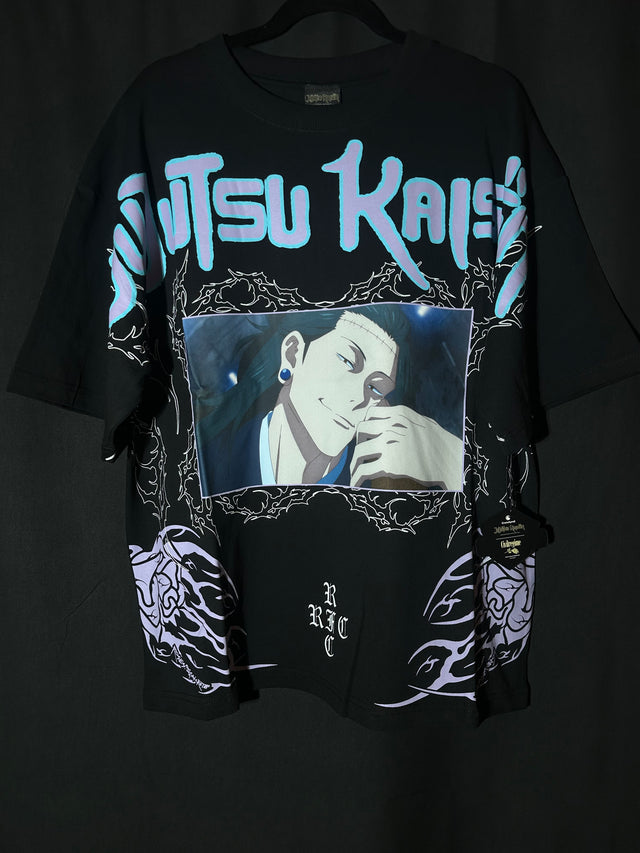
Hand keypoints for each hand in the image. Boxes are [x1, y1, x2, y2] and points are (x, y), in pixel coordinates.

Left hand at [349, 405, 463, 490]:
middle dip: (358, 443)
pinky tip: (357, 483)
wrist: (451, 460)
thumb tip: (390, 412)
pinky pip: (364, 470)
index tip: (363, 436)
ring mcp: (390, 445)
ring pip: (359, 452)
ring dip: (354, 464)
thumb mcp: (422, 422)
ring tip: (355, 472)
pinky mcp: (389, 464)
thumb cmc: (439, 442)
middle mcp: (392, 426)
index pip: (370, 414)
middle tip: (360, 454)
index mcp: (399, 414)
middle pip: (361, 431)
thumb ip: (405, 417)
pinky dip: (357, 478)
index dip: (365, 426)